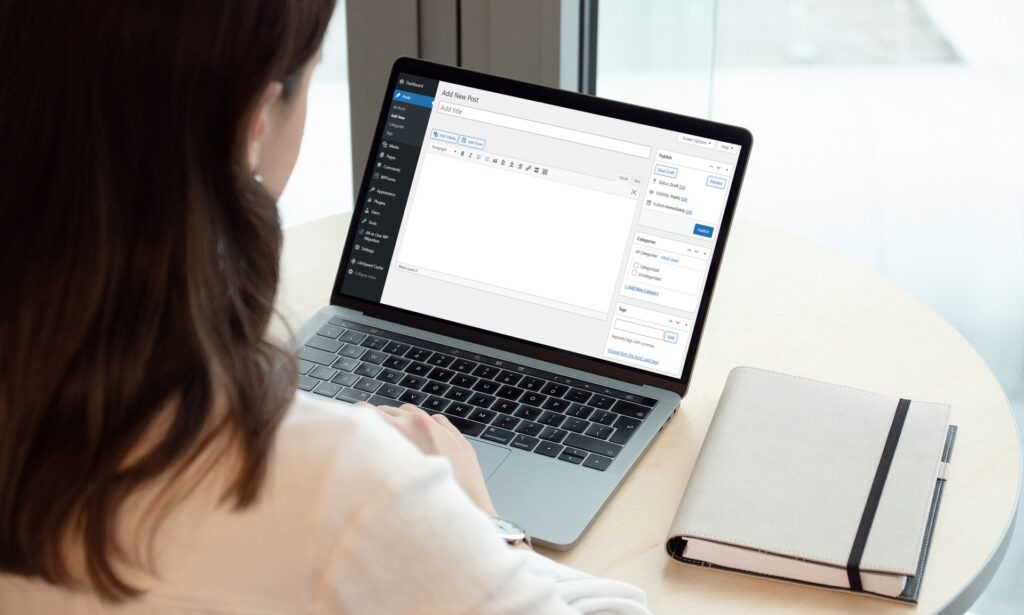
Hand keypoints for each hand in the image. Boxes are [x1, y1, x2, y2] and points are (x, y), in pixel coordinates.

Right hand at [357, 402, 496, 514]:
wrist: (459, 525)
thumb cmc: (418, 511)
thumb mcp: (380, 482)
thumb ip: (367, 458)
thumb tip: (352, 451)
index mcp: (395, 431)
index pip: (364, 410)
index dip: (356, 422)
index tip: (354, 430)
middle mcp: (418, 424)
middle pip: (388, 411)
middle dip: (381, 426)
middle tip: (378, 447)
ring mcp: (441, 429)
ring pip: (412, 413)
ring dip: (405, 425)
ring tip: (402, 449)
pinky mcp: (458, 438)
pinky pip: (437, 423)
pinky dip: (429, 431)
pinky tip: (426, 451)